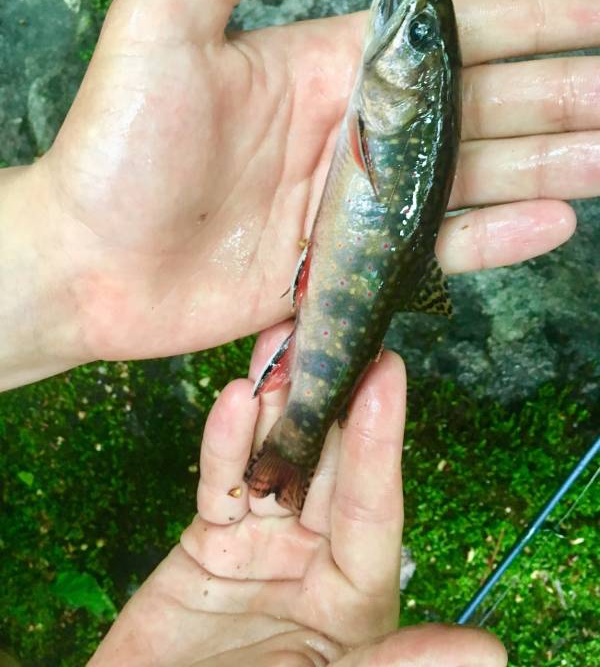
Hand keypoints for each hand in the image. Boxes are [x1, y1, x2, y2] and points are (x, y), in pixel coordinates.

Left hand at [3, 0, 599, 386]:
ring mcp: (358, 203)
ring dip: (554, 167)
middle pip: (488, 107)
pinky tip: (551, 224)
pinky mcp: (348, 266)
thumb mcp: (166, 24)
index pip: (458, 34)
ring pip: (477, 178)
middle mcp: (358, 131)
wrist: (90, 262)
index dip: (538, 21)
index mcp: (331, 65)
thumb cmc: (116, 146)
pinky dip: (496, 238)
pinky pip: (437, 250)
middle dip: (569, 99)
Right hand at [88, 327, 505, 666]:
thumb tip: (491, 651)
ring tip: (281, 339)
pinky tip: (235, 399)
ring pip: (274, 459)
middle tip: (332, 326)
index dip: (381, 440)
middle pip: (327, 467)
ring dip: (277, 401)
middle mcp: (316, 559)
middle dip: (328, 398)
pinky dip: (224, 443)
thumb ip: (396, 666)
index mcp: (357, 597)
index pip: (375, 508)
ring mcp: (262, 545)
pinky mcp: (209, 541)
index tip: (388, 370)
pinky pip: (220, 483)